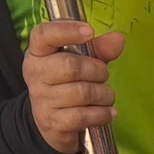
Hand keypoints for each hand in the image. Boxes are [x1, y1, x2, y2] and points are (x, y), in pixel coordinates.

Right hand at [24, 20, 125, 153]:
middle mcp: (35, 73)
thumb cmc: (68, 84)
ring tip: (107, 96)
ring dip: (104, 95)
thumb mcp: (82, 63)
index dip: (67, 30)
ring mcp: (42, 99)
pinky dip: (102, 114)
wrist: (53, 123)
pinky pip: (83, 116)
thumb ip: (99, 50)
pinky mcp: (53, 122)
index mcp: (38, 52)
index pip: (44, 34)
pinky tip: (109, 113)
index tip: (89, 31)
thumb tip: (118, 39)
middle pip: (71, 66)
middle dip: (97, 71)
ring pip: (82, 93)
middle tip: (104, 75)